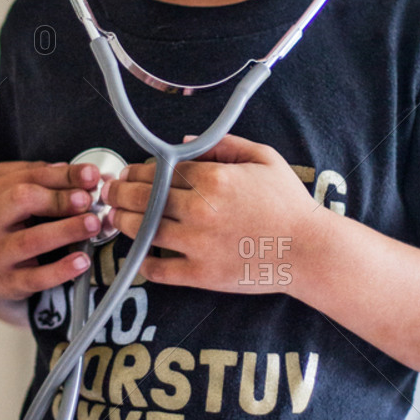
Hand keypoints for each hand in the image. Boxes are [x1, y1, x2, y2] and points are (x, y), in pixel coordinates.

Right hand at [0, 159, 107, 315]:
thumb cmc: (1, 228)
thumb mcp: (9, 196)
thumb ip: (38, 179)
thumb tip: (76, 173)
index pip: (29, 176)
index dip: (63, 175)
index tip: (91, 175)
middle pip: (21, 201)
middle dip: (58, 198)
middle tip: (87, 200)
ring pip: (30, 240)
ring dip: (65, 231)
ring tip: (92, 224)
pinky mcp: (7, 282)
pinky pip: (35, 277)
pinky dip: (61, 270)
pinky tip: (82, 261)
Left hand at [107, 134, 316, 293]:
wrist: (309, 250)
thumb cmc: (290, 203)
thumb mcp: (263, 159)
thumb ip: (222, 145)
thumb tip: (181, 144)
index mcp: (213, 178)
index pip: (160, 170)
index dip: (138, 170)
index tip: (130, 172)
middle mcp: (200, 210)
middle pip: (143, 197)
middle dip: (119, 192)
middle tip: (110, 193)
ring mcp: (198, 244)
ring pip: (142, 231)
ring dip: (122, 222)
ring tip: (116, 218)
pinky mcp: (201, 274)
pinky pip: (158, 270)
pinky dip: (143, 263)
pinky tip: (140, 255)